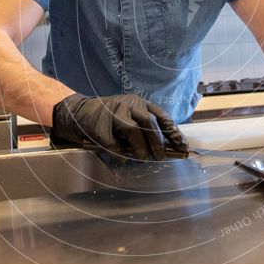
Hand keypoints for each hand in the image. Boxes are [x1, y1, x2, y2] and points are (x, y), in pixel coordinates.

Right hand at [52, 93, 188, 161]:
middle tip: (161, 156)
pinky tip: (122, 160)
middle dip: (157, 142)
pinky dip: (119, 154)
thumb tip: (167, 147)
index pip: (161, 116)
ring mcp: (113, 113)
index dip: (173, 132)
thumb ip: (145, 127)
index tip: (182, 146)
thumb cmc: (111, 117)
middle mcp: (128, 104)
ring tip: (144, 159)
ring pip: (132, 131)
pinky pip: (112, 143)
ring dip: (141, 148)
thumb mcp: (130, 115)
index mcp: (139, 102)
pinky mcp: (99, 125)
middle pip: (149, 122)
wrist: (81, 111)